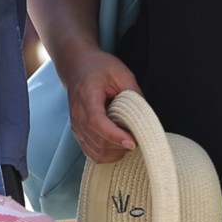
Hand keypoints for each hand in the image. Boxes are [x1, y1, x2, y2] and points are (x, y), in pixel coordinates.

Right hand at [57, 46, 141, 165]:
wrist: (77, 66)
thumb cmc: (99, 67)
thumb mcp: (120, 73)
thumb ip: (133, 94)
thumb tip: (146, 116)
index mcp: (86, 97)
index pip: (96, 122)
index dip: (115, 135)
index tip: (133, 141)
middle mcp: (77, 114)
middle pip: (97, 141)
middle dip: (120, 146)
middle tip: (137, 139)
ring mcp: (76, 125)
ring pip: (95, 151)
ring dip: (115, 153)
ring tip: (128, 142)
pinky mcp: (78, 132)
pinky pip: (91, 153)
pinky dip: (106, 155)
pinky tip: (118, 147)